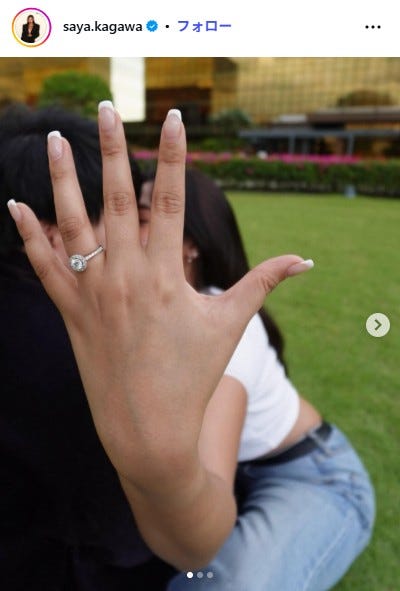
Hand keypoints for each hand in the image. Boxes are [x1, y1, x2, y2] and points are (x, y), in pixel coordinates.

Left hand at [8, 104, 311, 486]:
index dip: (173, 156)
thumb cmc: (193, 376)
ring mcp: (92, 294)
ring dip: (61, 178)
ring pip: (71, 223)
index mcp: (166, 274)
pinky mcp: (69, 312)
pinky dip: (28, 234)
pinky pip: (44, 265)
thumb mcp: (229, 324)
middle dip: (111, 147)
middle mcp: (125, 276)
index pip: (170, 200)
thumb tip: (305, 261)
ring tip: (53, 137)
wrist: (148, 430)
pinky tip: (16, 204)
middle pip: (115, 198)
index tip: (171, 118)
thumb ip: (263, 283)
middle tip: (104, 107)